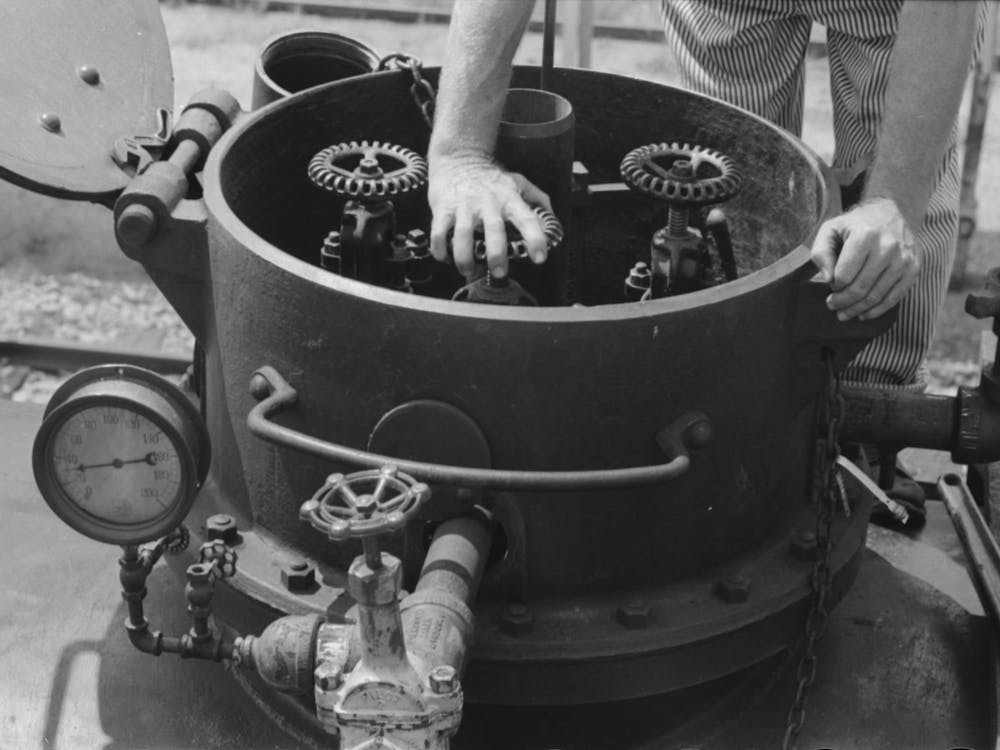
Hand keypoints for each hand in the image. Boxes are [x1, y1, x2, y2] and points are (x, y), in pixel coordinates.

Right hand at [428, 151, 550, 277]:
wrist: (458, 157)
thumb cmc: (489, 176)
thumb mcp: (518, 182)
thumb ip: (538, 198)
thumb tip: (552, 218)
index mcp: (509, 199)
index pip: (527, 219)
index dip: (535, 239)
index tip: (539, 258)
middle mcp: (488, 203)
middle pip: (494, 230)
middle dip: (496, 254)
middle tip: (500, 272)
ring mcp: (464, 206)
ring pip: (462, 235)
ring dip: (464, 257)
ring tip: (467, 270)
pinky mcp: (443, 209)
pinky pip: (438, 232)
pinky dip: (439, 249)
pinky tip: (445, 258)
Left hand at [810, 197, 919, 320]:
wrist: (889, 212)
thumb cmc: (854, 224)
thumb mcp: (830, 230)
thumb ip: (821, 252)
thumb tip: (827, 278)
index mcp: (865, 236)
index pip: (844, 275)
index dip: (833, 286)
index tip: (830, 287)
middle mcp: (888, 247)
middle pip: (860, 288)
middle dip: (842, 302)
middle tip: (832, 306)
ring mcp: (904, 260)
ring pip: (876, 296)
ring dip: (857, 310)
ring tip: (844, 314)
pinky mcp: (914, 269)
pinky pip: (894, 298)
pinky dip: (877, 310)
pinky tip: (864, 314)